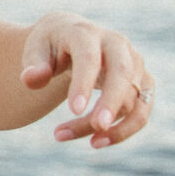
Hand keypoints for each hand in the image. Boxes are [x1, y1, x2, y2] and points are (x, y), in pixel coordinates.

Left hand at [20, 13, 153, 148]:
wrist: (72, 38)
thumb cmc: (50, 46)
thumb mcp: (34, 50)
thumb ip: (33, 64)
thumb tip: (31, 78)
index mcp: (86, 33)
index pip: (89, 57)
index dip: (84, 83)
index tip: (74, 110)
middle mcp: (116, 44)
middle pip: (122, 72)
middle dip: (112, 102)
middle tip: (97, 127)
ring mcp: (134, 63)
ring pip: (131, 97)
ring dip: (109, 124)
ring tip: (78, 140)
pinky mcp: (143, 82)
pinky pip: (141, 111)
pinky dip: (124, 130)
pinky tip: (95, 142)